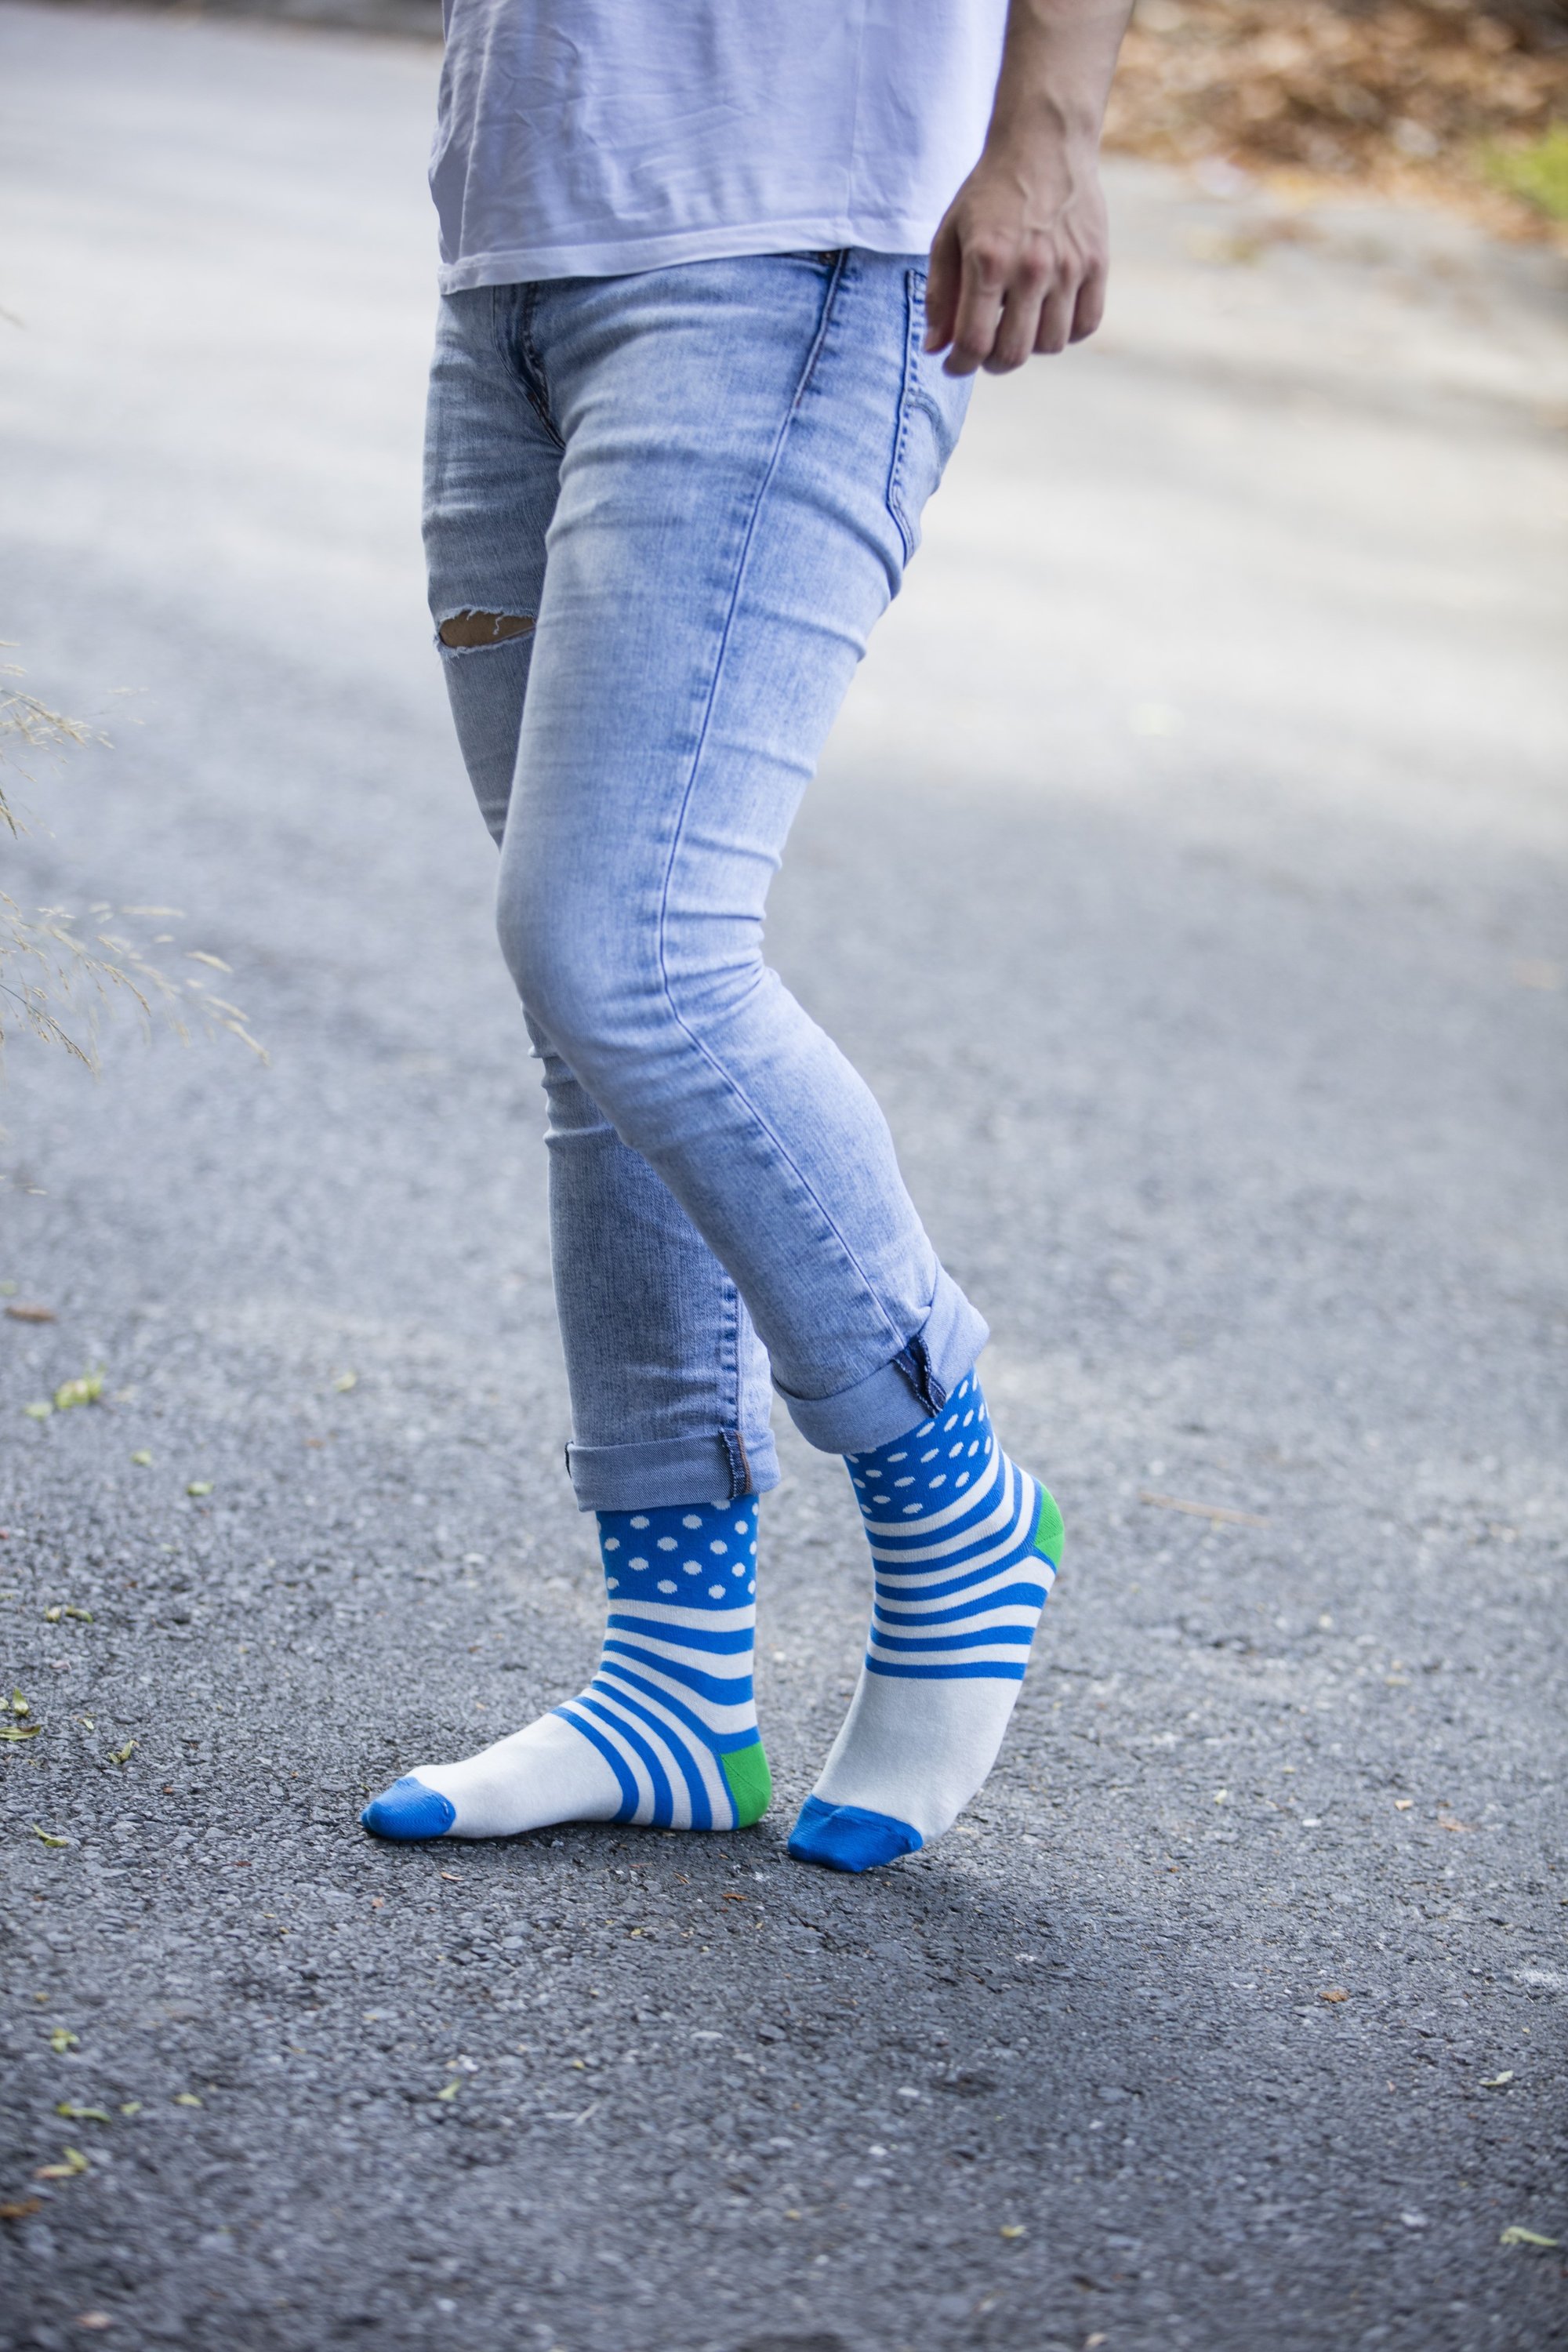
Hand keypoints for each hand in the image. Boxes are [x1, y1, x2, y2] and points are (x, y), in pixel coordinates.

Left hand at [924, 133, 1108, 375]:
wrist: (1044, 143)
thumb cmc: (990, 193)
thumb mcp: (949, 235)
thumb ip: (940, 295)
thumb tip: (936, 349)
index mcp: (988, 260)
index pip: (974, 342)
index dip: (960, 365)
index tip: (954, 364)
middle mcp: (1031, 267)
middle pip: (1014, 353)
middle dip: (992, 363)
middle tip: (985, 351)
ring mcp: (1069, 267)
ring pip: (1051, 344)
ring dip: (1030, 346)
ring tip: (1018, 324)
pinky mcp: (1097, 263)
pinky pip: (1086, 325)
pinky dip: (1067, 332)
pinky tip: (1049, 315)